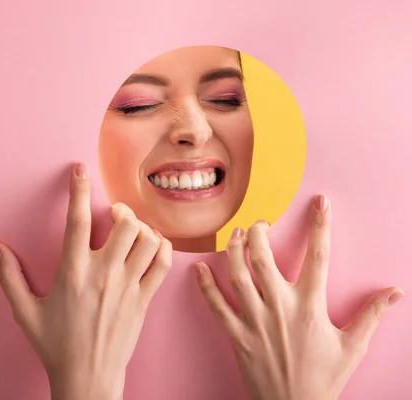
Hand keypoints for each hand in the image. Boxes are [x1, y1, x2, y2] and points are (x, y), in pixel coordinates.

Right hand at [0, 162, 172, 399]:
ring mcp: (128, 287)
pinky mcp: (145, 299)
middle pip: (126, 224)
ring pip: (148, 240)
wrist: (88, 378)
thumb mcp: (25, 312)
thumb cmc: (55, 345)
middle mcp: (103, 274)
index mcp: (72, 273)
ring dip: (143, 228)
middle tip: (114, 215)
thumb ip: (9, 277)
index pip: (76, 220)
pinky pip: (163, 264)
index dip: (78, 189)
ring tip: (132, 232)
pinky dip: (162, 249)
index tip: (80, 168)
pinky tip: (150, 249)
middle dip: (121, 210)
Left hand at [195, 195, 404, 399]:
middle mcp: (280, 307)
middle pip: (264, 258)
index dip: (320, 226)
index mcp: (310, 306)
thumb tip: (395, 293)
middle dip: (260, 233)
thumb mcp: (352, 346)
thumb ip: (370, 316)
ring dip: (233, 250)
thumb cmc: (324, 378)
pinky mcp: (236, 335)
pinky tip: (198, 269)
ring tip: (236, 234)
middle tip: (260, 222)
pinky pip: (216, 306)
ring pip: (238, 275)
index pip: (318, 257)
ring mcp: (255, 320)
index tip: (320, 202)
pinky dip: (205, 286)